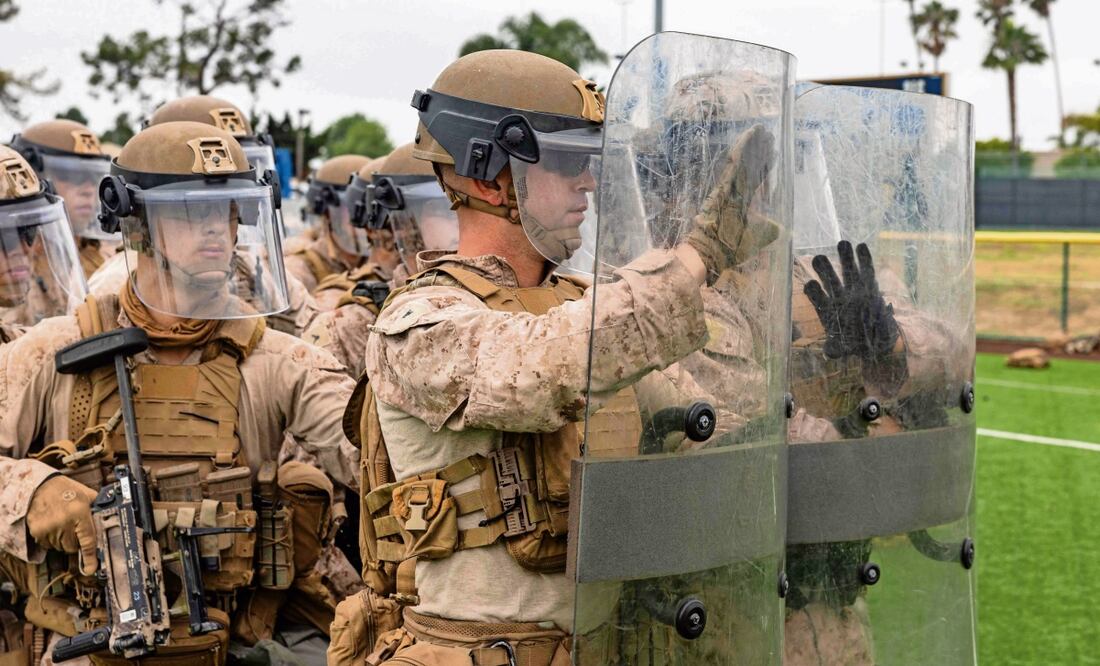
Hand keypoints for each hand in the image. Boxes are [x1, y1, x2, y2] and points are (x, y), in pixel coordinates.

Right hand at [26, 475, 97, 575]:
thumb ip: (98, 510)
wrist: (37, 486)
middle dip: (75, 540)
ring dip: (63, 539)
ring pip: (61, 547)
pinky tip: (51, 524)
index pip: (87, 539)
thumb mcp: (87, 495)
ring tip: (61, 522)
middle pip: (73, 546)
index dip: (90, 557)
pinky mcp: (36, 532)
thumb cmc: (65, 490)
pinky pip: (48, 544)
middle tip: (73, 526)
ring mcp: (48, 528)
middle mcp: (63, 522)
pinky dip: (51, 538)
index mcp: (79, 512)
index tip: (90, 569)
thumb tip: (109, 525)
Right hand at [684, 124, 775, 282]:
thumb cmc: (731, 248)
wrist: (710, 252)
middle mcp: (736, 190)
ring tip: (761, 129)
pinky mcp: (723, 183)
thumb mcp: (758, 239)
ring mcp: (728, 185)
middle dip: (761, 151)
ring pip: (743, 160)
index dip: (766, 166)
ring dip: (752, 144)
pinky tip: (749, 135)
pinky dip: (742, 149)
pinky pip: (734, 163)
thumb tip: (782, 227)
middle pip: (751, 165)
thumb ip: (770, 229)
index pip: (757, 179)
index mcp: (743, 201)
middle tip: (769, 135)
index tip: (774, 153)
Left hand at [803, 241, 899, 360]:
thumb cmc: (853, 343)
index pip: (816, 297)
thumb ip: (835, 350)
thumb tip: (829, 354)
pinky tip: (862, 246)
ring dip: (844, 257)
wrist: (873, 339)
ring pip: (846, 271)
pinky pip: (867, 270)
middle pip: (828, 279)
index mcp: (828, 309)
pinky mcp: (869, 286)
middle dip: (823, 269)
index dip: (813, 291)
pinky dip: (864, 259)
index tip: (811, 284)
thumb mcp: (842, 349)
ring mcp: (853, 289)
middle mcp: (838, 296)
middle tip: (817, 258)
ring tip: (842, 243)